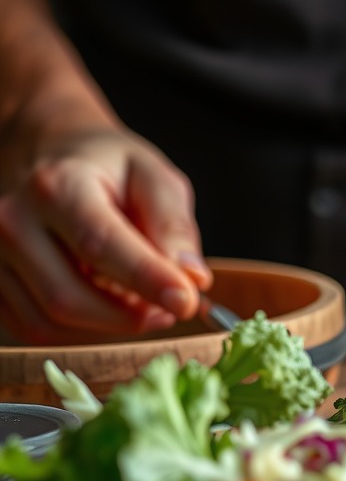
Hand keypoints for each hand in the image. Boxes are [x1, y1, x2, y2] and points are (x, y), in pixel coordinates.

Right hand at [0, 115, 211, 343]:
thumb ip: (173, 225)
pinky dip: (80, 330)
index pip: (100, 244)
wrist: (46, 150)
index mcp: (57, 186)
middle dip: (130, 316)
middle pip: (69, 297)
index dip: (146, 279)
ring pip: (50, 321)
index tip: (188, 303)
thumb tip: (192, 280)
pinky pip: (34, 327)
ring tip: (145, 305)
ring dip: (108, 327)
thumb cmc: (106, 165)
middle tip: (173, 309)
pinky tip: (110, 306)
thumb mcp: (153, 176)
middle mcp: (12, 221)